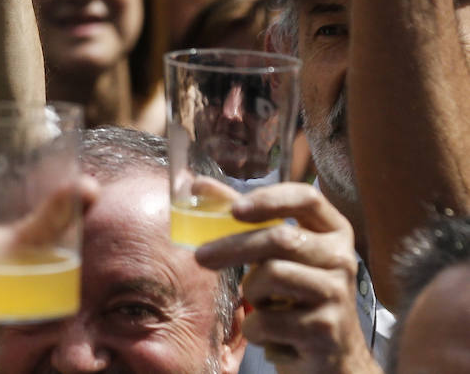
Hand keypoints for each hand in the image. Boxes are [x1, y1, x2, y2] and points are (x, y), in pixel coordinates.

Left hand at [195, 183, 381, 373]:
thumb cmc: (297, 293)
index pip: (306, 198)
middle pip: (281, 238)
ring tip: (260, 303)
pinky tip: (269, 332)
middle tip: (200, 256)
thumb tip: (199, 186)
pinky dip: (255, 327)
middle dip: (233, 246)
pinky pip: (268, 319)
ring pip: (272, 275)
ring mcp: (338, 294)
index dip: (269, 199)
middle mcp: (342, 257)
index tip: (235, 209)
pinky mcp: (326, 329)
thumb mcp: (279, 253)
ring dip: (251, 292)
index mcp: (332, 230)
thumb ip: (244, 218)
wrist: (335, 357)